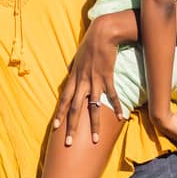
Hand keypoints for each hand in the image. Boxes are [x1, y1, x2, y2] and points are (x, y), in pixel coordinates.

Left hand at [53, 18, 122, 145]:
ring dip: (93, 125)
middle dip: (71, 127)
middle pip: (74, 109)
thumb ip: (73, 69)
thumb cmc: (89, 45)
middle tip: (68, 143)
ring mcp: (94, 81)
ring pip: (92, 107)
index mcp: (73, 78)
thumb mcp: (77, 59)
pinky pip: (112, 96)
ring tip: (94, 140)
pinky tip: (121, 118)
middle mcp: (81, 82)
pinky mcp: (107, 77)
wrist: (102, 34)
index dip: (59, 114)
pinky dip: (117, 107)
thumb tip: (69, 74)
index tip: (55, 128)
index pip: (63, 100)